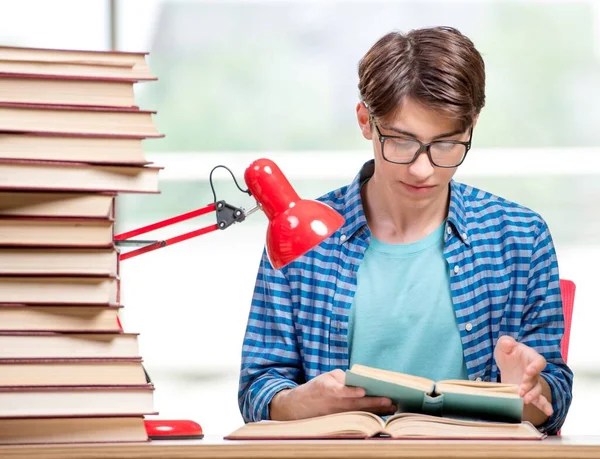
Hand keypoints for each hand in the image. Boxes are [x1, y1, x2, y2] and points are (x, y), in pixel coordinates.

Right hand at [269, 369, 396, 420]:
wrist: (299, 407)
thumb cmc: (317, 388)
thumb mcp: (326, 377)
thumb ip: (343, 378)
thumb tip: (361, 382)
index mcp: (329, 389)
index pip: (341, 391)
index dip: (351, 392)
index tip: (362, 391)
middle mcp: (334, 404)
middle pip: (357, 404)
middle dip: (374, 403)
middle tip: (391, 402)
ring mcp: (338, 415)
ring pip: (360, 413)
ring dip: (377, 411)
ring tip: (392, 408)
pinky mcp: (340, 422)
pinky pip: (358, 419)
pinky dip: (370, 416)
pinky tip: (382, 414)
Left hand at [494, 335, 552, 416]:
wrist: (508, 363)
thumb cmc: (508, 352)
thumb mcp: (503, 345)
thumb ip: (505, 342)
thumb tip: (508, 343)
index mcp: (531, 357)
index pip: (539, 361)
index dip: (536, 367)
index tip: (528, 371)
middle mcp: (535, 371)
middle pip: (536, 378)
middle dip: (529, 384)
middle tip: (521, 390)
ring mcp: (532, 382)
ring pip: (537, 390)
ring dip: (533, 395)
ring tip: (525, 400)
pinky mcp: (528, 391)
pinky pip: (540, 399)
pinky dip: (545, 406)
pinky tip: (549, 412)